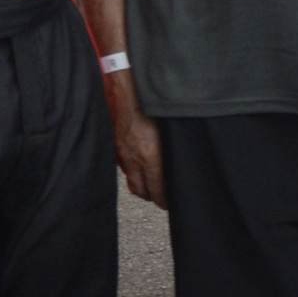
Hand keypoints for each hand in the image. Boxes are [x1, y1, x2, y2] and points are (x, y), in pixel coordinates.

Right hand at [106, 75, 165, 207]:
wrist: (128, 92)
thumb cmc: (152, 108)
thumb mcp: (169, 132)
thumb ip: (173, 152)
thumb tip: (181, 164)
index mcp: (151, 157)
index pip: (157, 189)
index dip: (164, 201)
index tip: (170, 204)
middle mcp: (134, 159)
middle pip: (141, 190)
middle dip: (152, 198)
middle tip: (162, 199)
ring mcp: (123, 154)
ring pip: (130, 181)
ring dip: (141, 187)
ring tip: (151, 187)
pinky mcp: (116, 146)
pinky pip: (123, 167)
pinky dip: (132, 172)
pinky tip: (139, 168)